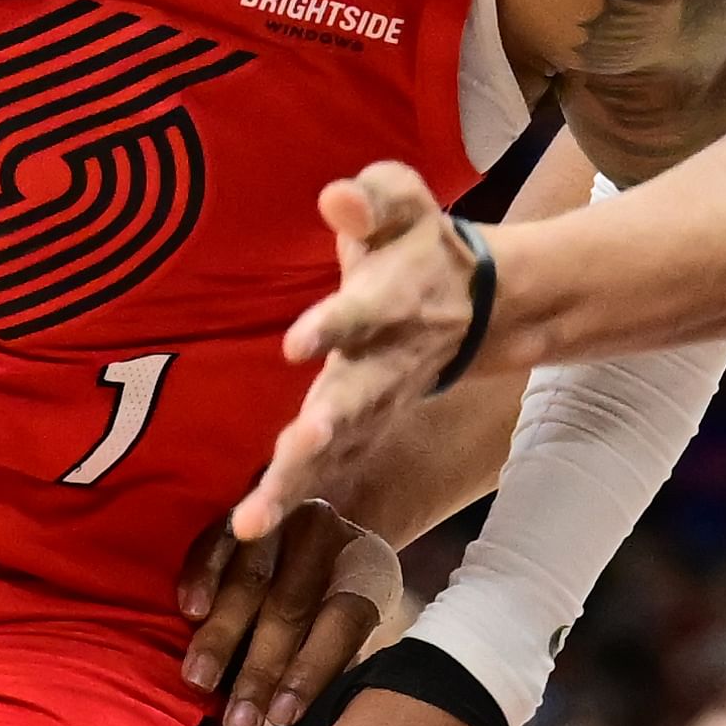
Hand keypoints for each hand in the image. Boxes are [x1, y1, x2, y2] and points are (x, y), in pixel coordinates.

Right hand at [176, 501, 402, 725]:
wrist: (322, 512)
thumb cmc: (333, 591)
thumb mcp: (351, 616)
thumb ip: (333, 656)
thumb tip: (303, 722)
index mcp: (365, 566)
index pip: (342, 622)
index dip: (312, 671)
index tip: (282, 718)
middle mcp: (325, 535)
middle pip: (291, 607)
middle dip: (260, 670)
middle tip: (237, 723)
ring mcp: (279, 519)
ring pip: (249, 579)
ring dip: (222, 634)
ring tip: (200, 682)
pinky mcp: (235, 510)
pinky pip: (214, 542)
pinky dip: (200, 577)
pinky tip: (190, 612)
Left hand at [234, 165, 480, 546]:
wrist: (476, 304)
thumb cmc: (417, 245)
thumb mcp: (405, 202)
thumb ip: (372, 198)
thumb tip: (336, 198)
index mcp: (389, 301)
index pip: (362, 313)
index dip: (332, 326)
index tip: (295, 343)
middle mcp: (384, 361)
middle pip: (354, 399)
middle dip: (326, 427)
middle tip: (297, 446)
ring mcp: (376, 404)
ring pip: (340, 449)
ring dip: (301, 479)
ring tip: (256, 517)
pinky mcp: (363, 430)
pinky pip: (328, 469)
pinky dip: (293, 499)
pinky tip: (249, 527)